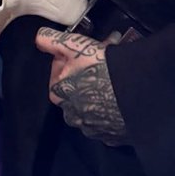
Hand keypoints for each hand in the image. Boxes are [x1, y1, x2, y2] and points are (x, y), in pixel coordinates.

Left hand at [35, 26, 130, 146]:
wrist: (135, 94)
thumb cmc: (100, 68)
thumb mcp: (72, 45)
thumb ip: (50, 40)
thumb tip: (39, 38)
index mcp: (57, 93)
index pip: (60, 71)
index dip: (73, 58)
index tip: (87, 52)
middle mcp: (71, 115)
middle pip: (77, 89)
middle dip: (87, 74)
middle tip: (105, 61)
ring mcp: (92, 128)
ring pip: (93, 106)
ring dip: (100, 93)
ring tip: (117, 80)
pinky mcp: (112, 137)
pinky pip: (110, 121)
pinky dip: (114, 110)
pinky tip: (123, 98)